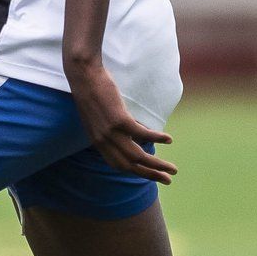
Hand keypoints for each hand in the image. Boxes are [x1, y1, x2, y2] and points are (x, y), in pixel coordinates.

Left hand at [66, 58, 177, 183]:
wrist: (83, 75)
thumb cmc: (91, 92)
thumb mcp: (97, 117)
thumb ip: (109, 130)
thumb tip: (131, 134)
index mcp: (97, 142)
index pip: (117, 165)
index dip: (135, 172)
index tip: (149, 174)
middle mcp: (103, 141)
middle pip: (130, 165)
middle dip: (150, 175)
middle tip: (167, 180)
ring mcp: (111, 132)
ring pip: (138, 156)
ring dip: (158, 164)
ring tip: (173, 169)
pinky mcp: (119, 120)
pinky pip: (142, 134)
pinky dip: (157, 138)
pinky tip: (169, 139)